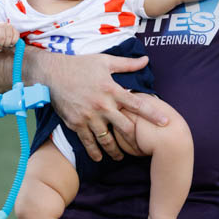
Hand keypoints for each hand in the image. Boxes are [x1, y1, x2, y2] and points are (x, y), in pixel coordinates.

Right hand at [0, 22, 19, 49]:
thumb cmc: (0, 37)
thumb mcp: (7, 38)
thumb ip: (12, 42)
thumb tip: (16, 49)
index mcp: (12, 27)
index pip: (16, 36)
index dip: (13, 42)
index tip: (10, 45)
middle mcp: (6, 25)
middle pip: (8, 38)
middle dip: (6, 44)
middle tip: (3, 46)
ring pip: (2, 39)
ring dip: (0, 45)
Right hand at [37, 52, 168, 160]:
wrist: (52, 73)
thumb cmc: (80, 65)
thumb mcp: (105, 61)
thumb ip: (127, 64)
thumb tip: (146, 60)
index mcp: (112, 89)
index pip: (137, 104)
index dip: (152, 114)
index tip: (165, 123)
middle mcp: (102, 105)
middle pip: (125, 127)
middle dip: (135, 139)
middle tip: (144, 148)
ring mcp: (89, 117)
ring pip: (107, 139)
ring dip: (115, 151)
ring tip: (121, 157)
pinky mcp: (76, 124)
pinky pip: (88, 142)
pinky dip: (94, 152)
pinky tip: (99, 158)